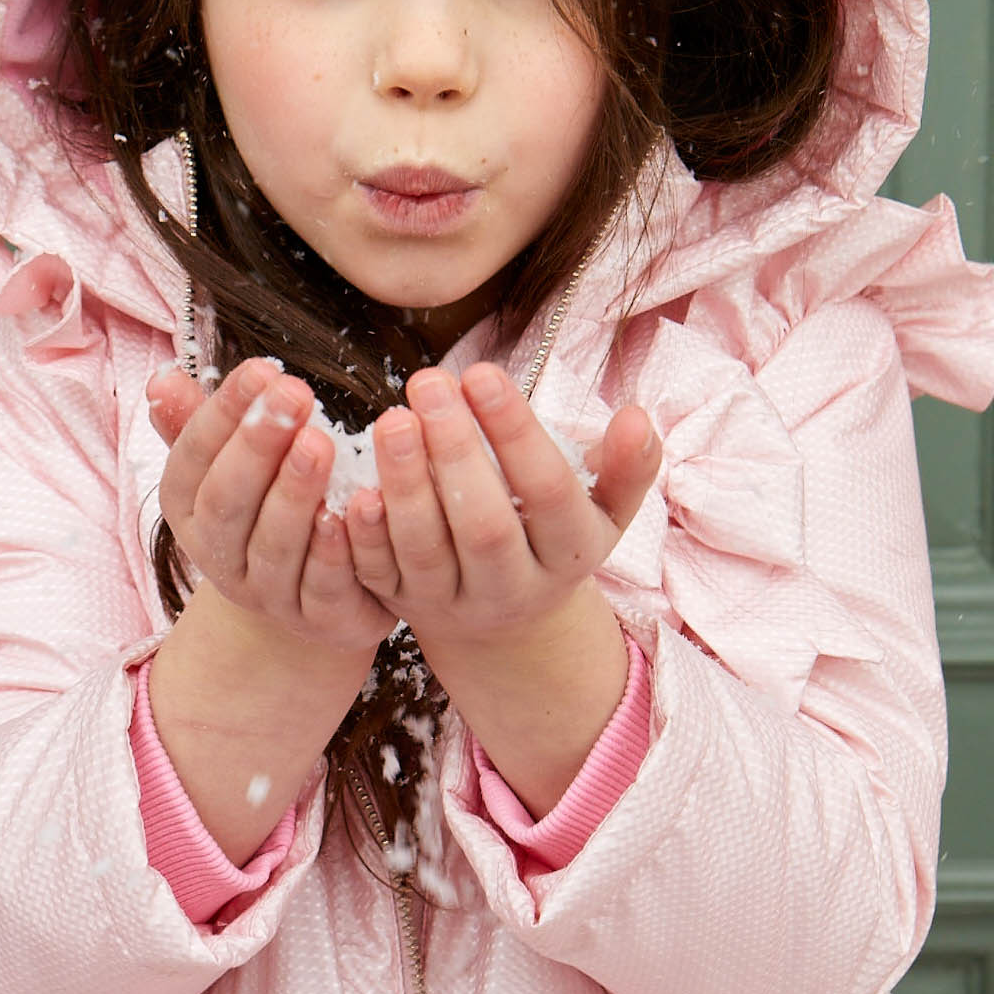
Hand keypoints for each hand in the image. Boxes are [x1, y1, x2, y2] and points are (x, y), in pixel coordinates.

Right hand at [146, 359, 393, 660]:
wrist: (313, 599)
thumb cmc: (269, 509)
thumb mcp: (232, 464)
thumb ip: (200, 423)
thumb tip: (163, 380)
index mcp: (190, 509)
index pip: (192, 458)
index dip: (222, 414)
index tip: (261, 368)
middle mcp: (219, 556)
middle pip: (228, 503)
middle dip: (257, 446)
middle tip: (294, 393)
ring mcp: (268, 595)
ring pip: (274, 546)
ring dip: (294, 493)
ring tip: (319, 442)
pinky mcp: (320, 619)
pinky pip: (323, 587)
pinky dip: (334, 550)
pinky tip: (351, 508)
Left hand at [343, 363, 657, 656]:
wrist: (508, 622)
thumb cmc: (553, 534)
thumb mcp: (603, 509)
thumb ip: (626, 466)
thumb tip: (638, 417)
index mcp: (567, 555)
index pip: (548, 493)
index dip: (516, 434)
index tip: (482, 372)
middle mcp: (512, 588)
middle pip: (485, 527)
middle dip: (455, 451)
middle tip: (428, 381)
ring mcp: (453, 602)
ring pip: (426, 550)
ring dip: (405, 483)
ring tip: (392, 418)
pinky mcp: (400, 607)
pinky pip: (376, 577)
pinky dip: (362, 536)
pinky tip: (355, 487)